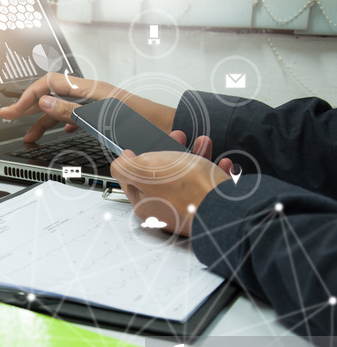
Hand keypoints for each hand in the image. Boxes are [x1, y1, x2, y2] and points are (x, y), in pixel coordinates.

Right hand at [0, 73, 175, 142]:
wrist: (170, 130)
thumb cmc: (144, 123)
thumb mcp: (101, 118)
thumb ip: (71, 111)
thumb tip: (44, 102)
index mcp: (89, 90)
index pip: (48, 85)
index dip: (27, 97)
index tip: (13, 112)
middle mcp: (92, 95)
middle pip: (52, 96)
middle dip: (28, 107)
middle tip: (10, 116)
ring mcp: (97, 105)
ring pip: (63, 109)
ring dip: (44, 121)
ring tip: (31, 137)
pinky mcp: (104, 116)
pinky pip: (76, 116)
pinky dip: (62, 124)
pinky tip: (61, 132)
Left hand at [110, 134, 231, 236]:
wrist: (226, 209)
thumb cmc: (185, 191)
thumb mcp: (144, 170)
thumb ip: (126, 166)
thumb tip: (120, 162)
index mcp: (145, 201)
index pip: (135, 178)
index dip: (141, 156)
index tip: (148, 143)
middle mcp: (165, 208)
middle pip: (164, 174)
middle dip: (173, 151)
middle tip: (179, 136)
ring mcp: (189, 209)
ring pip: (189, 177)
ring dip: (197, 155)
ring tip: (204, 142)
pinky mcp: (211, 208)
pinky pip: (211, 186)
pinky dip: (216, 171)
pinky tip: (222, 163)